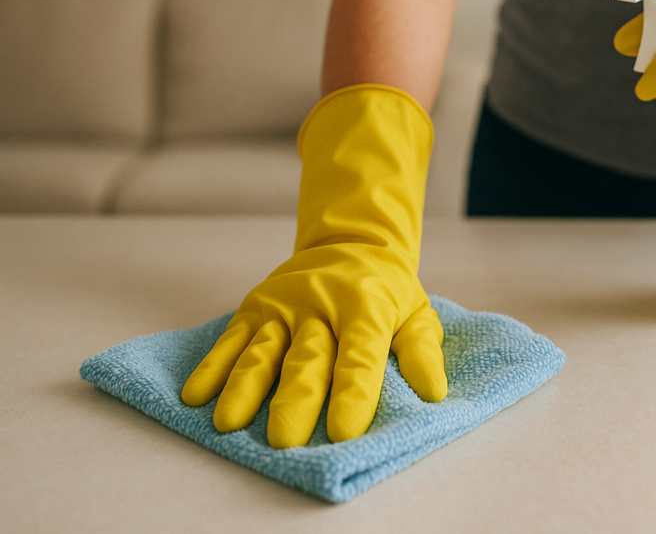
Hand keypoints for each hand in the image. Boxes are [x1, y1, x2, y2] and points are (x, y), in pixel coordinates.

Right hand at [181, 85, 445, 448]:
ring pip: (262, 351)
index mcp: (364, 309)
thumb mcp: (415, 314)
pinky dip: (212, 367)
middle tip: (284, 441)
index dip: (353, 394)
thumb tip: (434, 393)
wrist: (351, 241)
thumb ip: (421, 353)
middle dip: (295, 401)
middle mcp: (320, 306)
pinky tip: (196, 396)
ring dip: (244, 388)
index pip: (359, 356)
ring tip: (229, 424)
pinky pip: (230, 339)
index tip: (345, 432)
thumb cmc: (387, 292)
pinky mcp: (254, 307)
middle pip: (306, 359)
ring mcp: (283, 306)